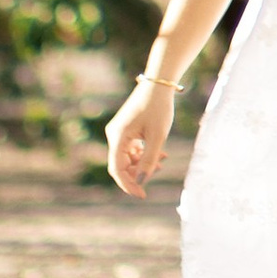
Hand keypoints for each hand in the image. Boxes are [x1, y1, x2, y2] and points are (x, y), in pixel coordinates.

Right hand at [105, 75, 175, 196]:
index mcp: (117, 137)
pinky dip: (143, 153)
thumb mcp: (157, 136)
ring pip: (127, 157)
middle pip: (122, 164)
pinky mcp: (126, 128)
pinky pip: (131, 148)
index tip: (143, 195)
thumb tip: (141, 182)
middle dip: (139, 172)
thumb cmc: (158, 107)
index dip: (129, 184)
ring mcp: (119, 131)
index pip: (117, 169)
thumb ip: (149, 160)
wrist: (159, 82)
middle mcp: (114, 135)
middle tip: (158, 170)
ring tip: (162, 160)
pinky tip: (159, 153)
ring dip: (143, 162)